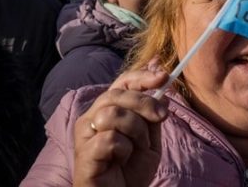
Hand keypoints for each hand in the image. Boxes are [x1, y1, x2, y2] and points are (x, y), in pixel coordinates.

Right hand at [73, 66, 169, 186]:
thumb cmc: (130, 171)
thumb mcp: (150, 140)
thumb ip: (153, 116)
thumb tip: (163, 89)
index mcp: (108, 109)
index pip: (121, 82)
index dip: (141, 76)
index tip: (163, 76)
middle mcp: (92, 116)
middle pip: (117, 94)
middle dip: (145, 103)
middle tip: (161, 116)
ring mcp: (85, 134)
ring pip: (113, 114)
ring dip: (135, 131)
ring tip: (134, 149)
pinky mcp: (84, 152)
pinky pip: (109, 139)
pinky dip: (123, 150)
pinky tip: (119, 161)